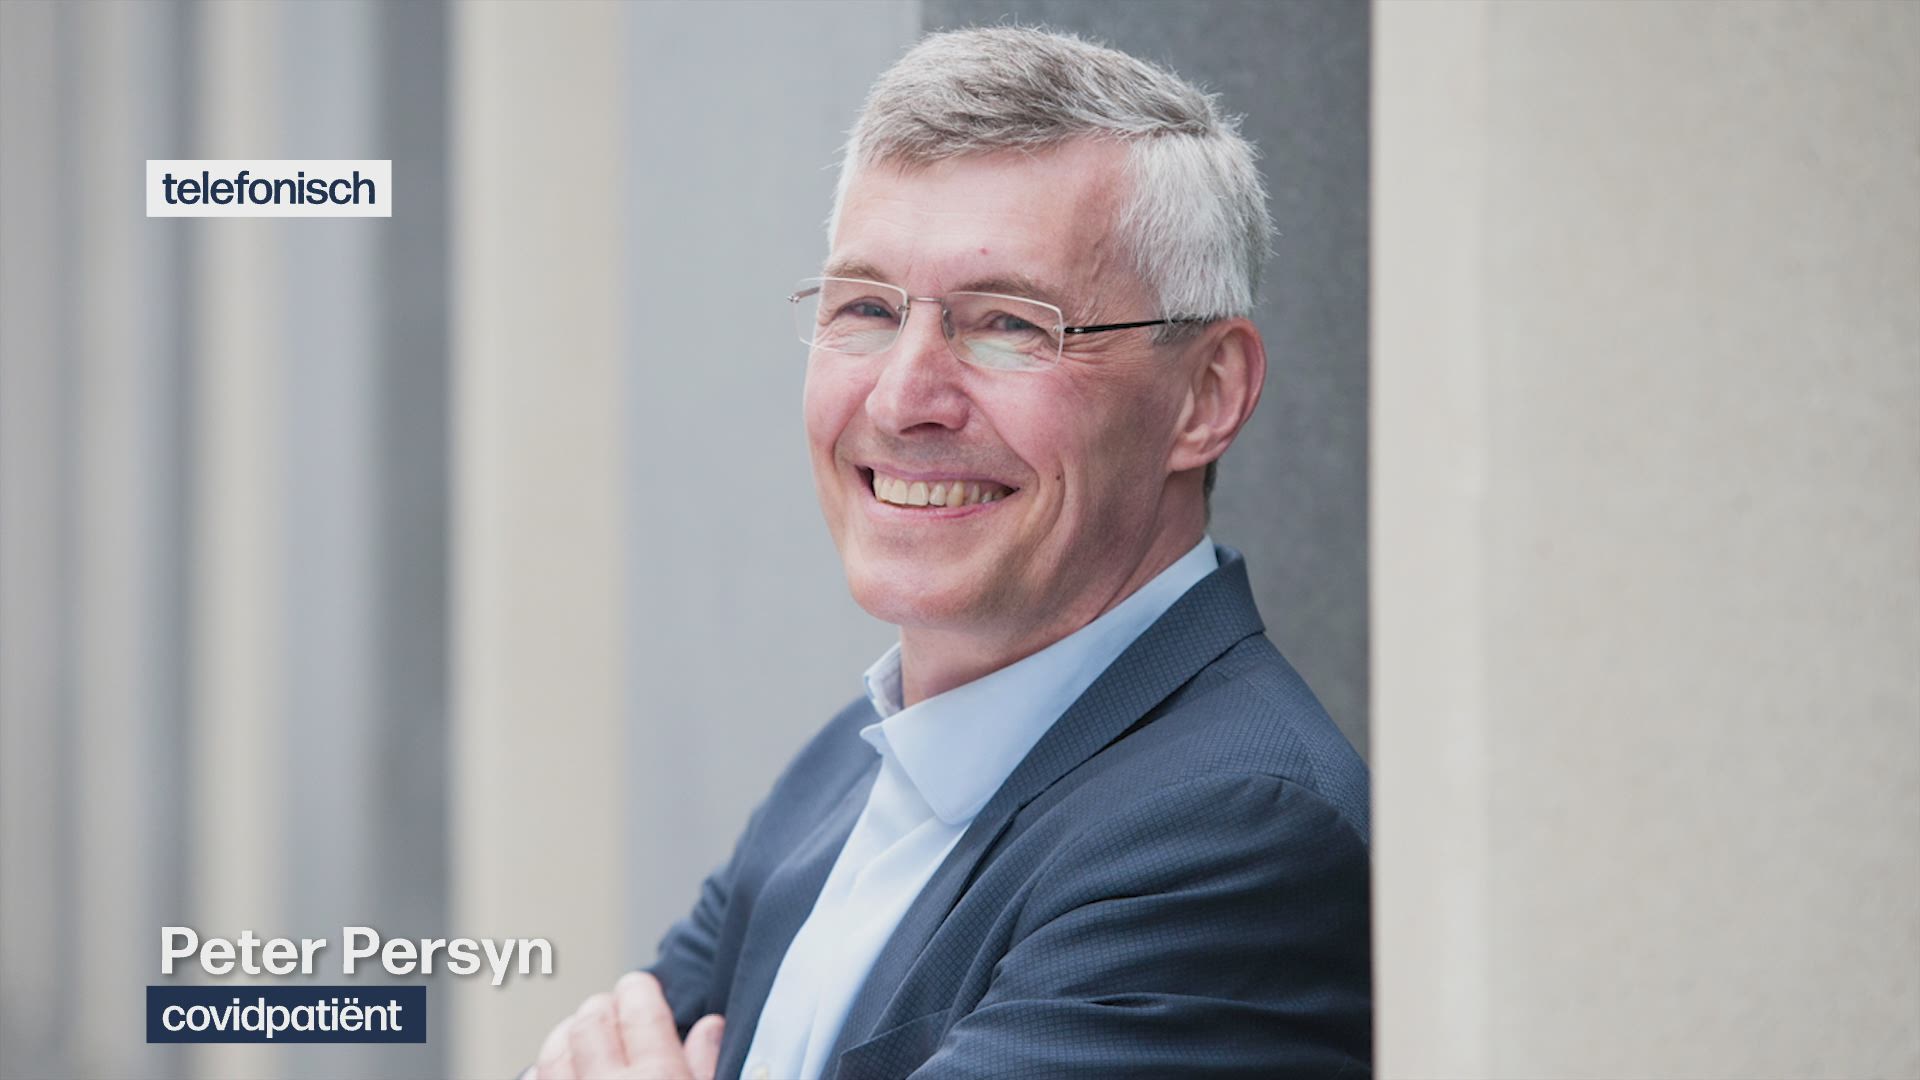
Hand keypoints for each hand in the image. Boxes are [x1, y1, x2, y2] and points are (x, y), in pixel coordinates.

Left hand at [526, 971, 724, 1079]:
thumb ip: (708, 1066)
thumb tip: (709, 1027)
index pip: (640, 1009)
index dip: (637, 989)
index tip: (639, 987)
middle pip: (592, 1022)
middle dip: (602, 1007)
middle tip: (612, 1008)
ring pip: (554, 1052)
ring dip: (568, 1035)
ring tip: (580, 1032)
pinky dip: (541, 1071)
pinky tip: (553, 1070)